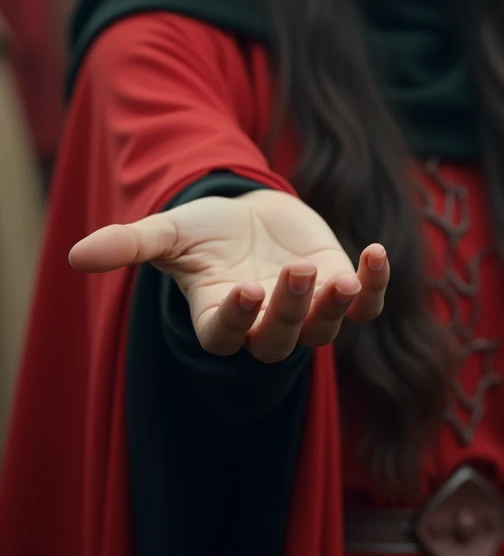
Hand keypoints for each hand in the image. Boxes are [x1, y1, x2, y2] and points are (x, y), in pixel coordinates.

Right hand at [69, 190, 388, 360]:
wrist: (251, 215)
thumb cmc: (206, 231)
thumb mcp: (171, 232)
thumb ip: (131, 245)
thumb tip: (76, 256)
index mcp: (220, 314)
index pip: (226, 336)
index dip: (235, 320)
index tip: (242, 288)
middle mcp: (265, 322)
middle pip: (279, 340)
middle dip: (289, 310)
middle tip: (295, 273)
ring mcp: (306, 309)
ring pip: (324, 329)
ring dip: (334, 306)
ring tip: (341, 277)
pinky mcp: (339, 286)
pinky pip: (364, 303)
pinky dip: (374, 286)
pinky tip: (375, 254)